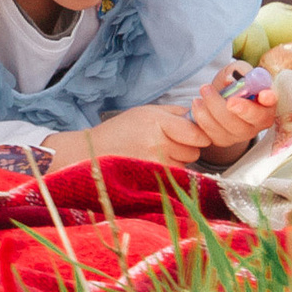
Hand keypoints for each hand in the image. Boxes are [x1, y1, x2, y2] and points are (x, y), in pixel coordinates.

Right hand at [79, 73, 282, 168]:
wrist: (92, 153)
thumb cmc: (120, 131)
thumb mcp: (145, 112)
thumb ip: (174, 112)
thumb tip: (198, 116)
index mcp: (157, 122)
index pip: (197, 134)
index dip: (198, 136)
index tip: (192, 136)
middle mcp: (157, 143)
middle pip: (194, 152)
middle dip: (186, 149)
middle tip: (168, 145)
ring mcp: (154, 164)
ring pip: (185, 167)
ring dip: (177, 163)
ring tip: (156, 156)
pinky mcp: (150, 180)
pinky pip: (174, 178)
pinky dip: (169, 174)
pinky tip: (154, 167)